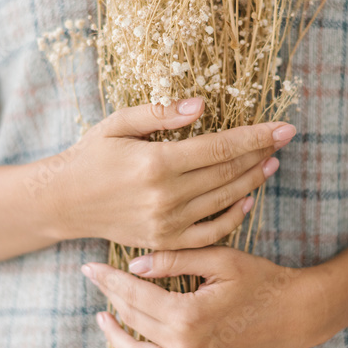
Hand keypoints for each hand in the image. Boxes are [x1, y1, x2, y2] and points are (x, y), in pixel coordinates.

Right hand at [52, 98, 295, 248]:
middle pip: (228, 173)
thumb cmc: (91, 156)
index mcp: (156, 163)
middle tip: (283, 140)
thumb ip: (159, 113)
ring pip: (224, 200)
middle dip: (260, 154)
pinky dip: (233, 216)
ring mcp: (167, 223)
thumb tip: (200, 105)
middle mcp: (165, 196)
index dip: (256, 136)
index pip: (220, 147)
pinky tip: (247, 200)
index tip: (284, 127)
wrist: (63, 202)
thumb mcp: (118, 123)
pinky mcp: (165, 242)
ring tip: (271, 163)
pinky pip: (210, 232)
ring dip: (253, 181)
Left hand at [80, 246, 321, 347]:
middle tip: (97, 281)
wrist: (293, 314)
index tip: (89, 267)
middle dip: (110, 298)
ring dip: (115, 337)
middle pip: (133, 321)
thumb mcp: (218, 259)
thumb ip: (173, 261)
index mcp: (188, 314)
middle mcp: (186, 347)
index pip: (134, 295)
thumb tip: (133, 266)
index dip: (108, 279)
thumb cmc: (259, 279)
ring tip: (102, 318)